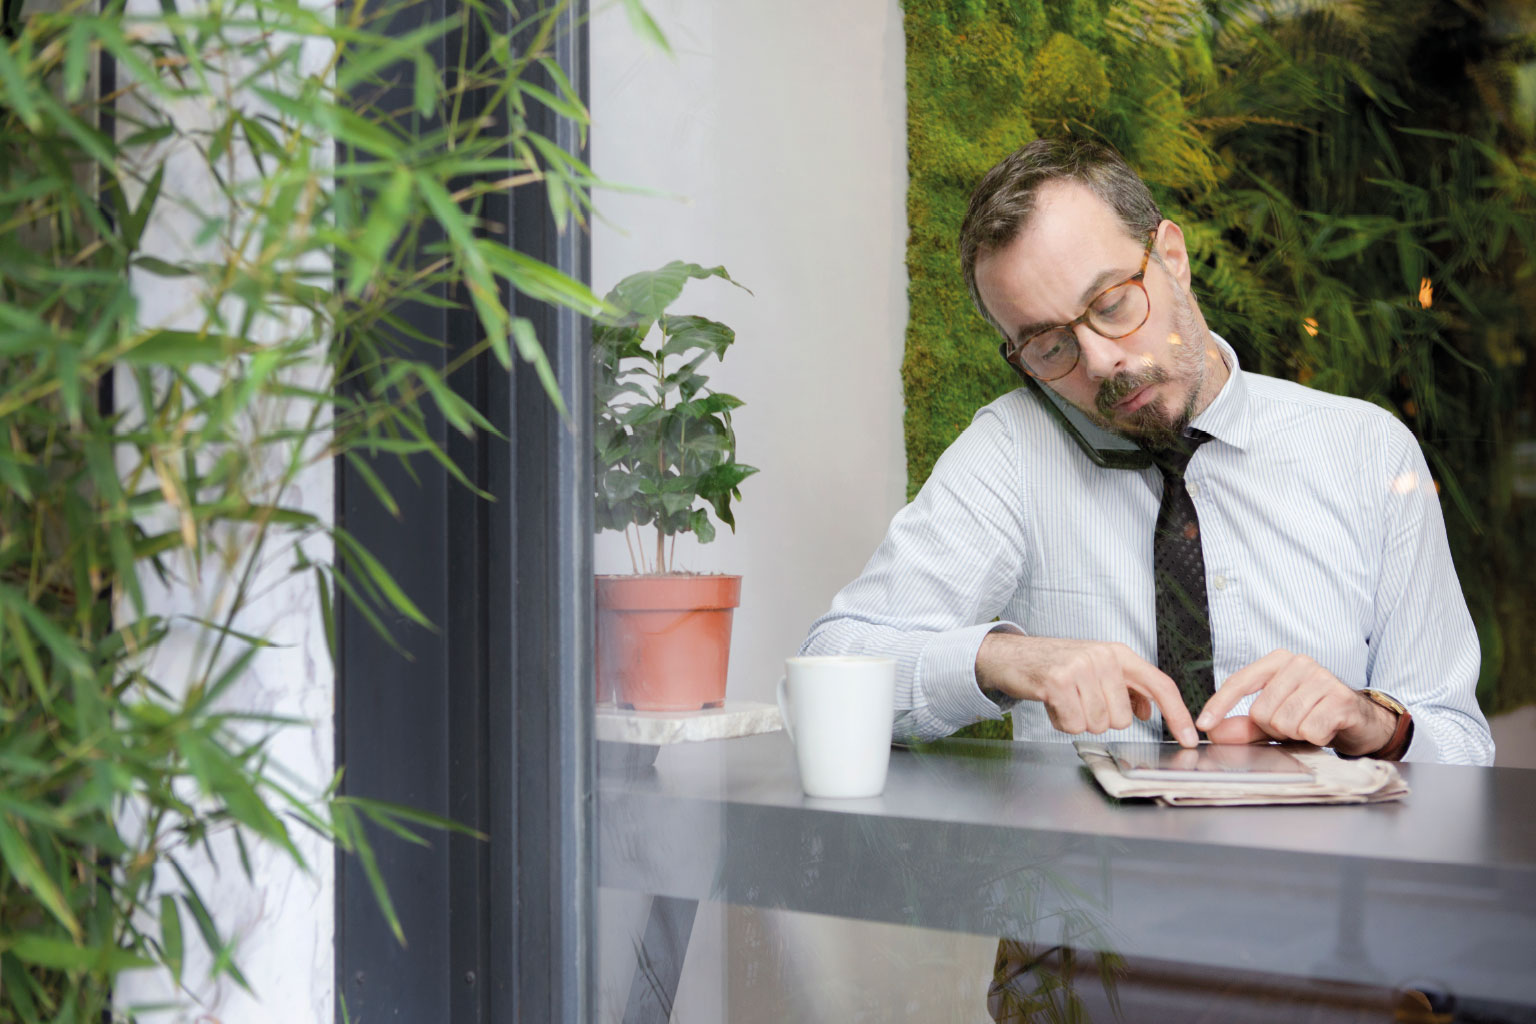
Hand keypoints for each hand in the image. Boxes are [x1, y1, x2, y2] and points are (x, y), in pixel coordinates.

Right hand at [976, 634, 1199, 746]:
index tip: (1190, 738)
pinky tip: (1053, 705)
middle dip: (1100, 719)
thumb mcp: (1097, 669)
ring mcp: (1080, 668)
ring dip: (1078, 721)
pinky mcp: (1057, 682)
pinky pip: (1073, 724)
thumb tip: (1147, 710)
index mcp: (1119, 653)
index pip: (1160, 685)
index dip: (1177, 714)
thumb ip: (1125, 687)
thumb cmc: (1056, 665)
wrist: (1011, 655)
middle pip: (1123, 718)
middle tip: (1080, 702)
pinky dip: (1062, 722)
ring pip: (1098, 724)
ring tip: (1064, 701)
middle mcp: (1103, 657)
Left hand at [1195, 649, 1396, 754]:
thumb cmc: (1314, 714)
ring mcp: (1322, 679)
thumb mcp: (1275, 718)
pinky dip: (1315, 738)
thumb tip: (1215, 731)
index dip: (1220, 705)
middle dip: (1274, 729)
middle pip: (1261, 712)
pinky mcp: (1341, 699)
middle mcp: (1300, 663)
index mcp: (1278, 661)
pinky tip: (1326, 729)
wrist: (1361, 720)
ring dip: (1296, 734)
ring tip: (1310, 725)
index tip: (1204, 724)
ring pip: (1284, 723)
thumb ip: (1244, 725)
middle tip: (1294, 725)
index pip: (1240, 682)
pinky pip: (1309, 731)